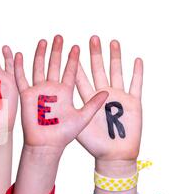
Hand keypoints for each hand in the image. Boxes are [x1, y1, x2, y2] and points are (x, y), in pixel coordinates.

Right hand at [15, 35, 107, 150]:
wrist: (47, 145)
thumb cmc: (64, 135)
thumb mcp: (83, 117)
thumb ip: (93, 104)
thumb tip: (107, 92)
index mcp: (65, 92)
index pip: (70, 71)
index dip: (73, 59)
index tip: (77, 46)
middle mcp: (52, 89)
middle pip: (54, 65)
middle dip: (57, 51)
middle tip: (60, 37)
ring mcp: (38, 91)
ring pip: (38, 68)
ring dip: (41, 54)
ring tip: (44, 41)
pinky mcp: (26, 96)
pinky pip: (21, 79)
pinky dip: (19, 67)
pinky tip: (19, 55)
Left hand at [76, 36, 142, 160]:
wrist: (113, 155)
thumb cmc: (94, 143)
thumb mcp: (80, 124)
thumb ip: (72, 109)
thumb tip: (56, 97)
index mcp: (88, 99)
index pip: (79, 77)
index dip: (76, 63)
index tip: (71, 49)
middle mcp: (102, 95)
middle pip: (98, 70)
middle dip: (95, 54)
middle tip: (92, 38)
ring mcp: (118, 97)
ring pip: (116, 72)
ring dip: (115, 57)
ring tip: (112, 42)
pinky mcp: (133, 103)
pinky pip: (136, 85)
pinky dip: (137, 73)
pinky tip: (136, 60)